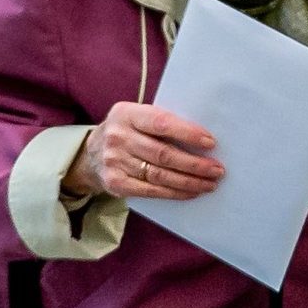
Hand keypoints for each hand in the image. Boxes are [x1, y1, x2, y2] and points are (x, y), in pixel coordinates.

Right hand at [63, 102, 223, 200]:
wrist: (91, 155)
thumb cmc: (127, 132)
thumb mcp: (137, 117)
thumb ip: (162, 123)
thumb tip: (202, 139)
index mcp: (126, 113)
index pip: (161, 123)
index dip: (188, 133)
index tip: (210, 142)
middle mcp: (118, 136)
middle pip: (163, 154)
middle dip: (195, 164)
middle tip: (217, 170)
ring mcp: (114, 161)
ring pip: (160, 175)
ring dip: (189, 181)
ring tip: (210, 183)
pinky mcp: (115, 183)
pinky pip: (151, 191)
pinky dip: (175, 193)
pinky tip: (192, 192)